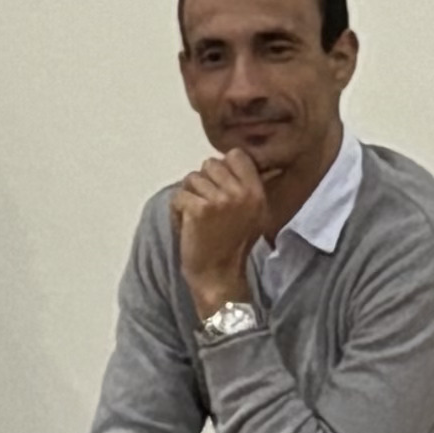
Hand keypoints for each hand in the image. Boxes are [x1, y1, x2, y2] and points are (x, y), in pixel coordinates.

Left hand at [168, 151, 271, 315]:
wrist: (219, 277)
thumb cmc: (233, 246)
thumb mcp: (254, 214)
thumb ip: (245, 186)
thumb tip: (228, 160)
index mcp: (256, 192)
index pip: (236, 155)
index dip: (222, 168)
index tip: (218, 188)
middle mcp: (241, 193)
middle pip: (210, 164)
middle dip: (203, 183)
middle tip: (206, 208)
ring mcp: (220, 200)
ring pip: (191, 179)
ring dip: (189, 197)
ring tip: (197, 219)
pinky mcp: (199, 210)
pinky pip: (178, 196)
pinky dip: (177, 211)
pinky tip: (187, 226)